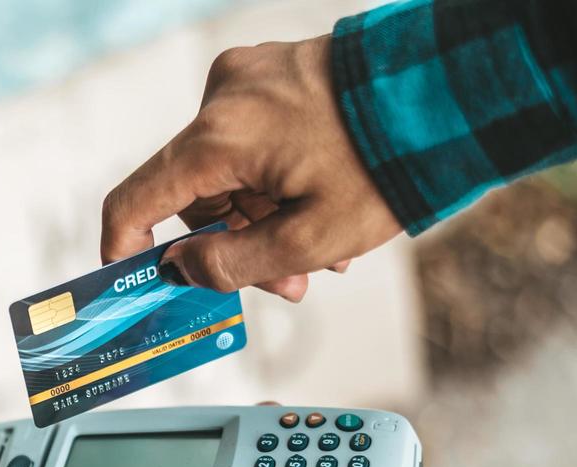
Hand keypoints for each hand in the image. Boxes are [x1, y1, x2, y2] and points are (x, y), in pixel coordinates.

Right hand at [101, 36, 400, 300]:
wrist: (452, 91)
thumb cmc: (386, 164)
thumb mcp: (308, 239)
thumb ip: (230, 265)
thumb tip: (181, 270)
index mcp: (219, 138)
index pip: (136, 199)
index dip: (124, 247)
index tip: (129, 279)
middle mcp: (223, 97)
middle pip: (195, 192)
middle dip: (234, 243)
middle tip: (288, 285)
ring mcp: (251, 78)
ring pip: (230, 171)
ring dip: (265, 217)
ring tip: (327, 251)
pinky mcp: (278, 71)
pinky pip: (256, 141)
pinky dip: (279, 180)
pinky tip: (326, 207)